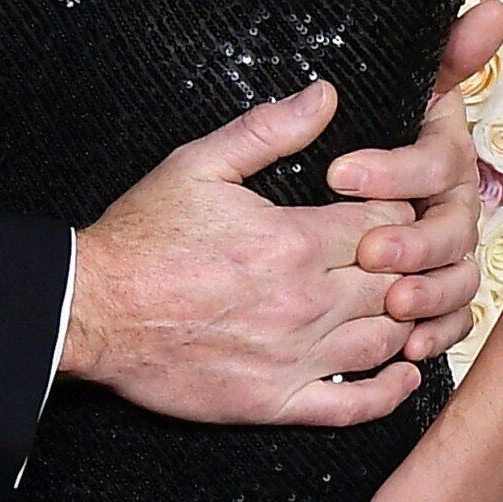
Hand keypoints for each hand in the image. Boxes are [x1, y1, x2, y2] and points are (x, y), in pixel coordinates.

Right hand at [61, 77, 428, 426]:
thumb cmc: (143, 235)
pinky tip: (403, 375)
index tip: (391, 207)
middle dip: (409, 265)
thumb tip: (326, 96)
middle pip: (396, 282)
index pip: (386, 224)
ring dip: (406, 321)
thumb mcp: (199, 164)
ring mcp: (293, 357)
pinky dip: (389, 394)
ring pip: (386, 341)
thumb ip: (269, 130)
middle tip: (405, 255)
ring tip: (404, 304)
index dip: (398, 211)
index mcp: (292, 240)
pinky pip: (353, 405)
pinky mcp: (276, 401)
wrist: (93, 308)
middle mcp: (304, 302)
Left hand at [325, 0, 502, 363]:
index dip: (392, 170)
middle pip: (450, 229)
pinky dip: (438, 333)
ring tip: (392, 302)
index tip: (339, 172)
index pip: (433, 162)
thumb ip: (442, 54)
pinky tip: (411, 344)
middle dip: (412, 242)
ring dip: (429, 293)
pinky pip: (453, 322)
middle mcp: (453, 204)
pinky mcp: (438, 297)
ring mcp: (450, 254)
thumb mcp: (388, 89)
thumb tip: (494, 9)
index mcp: (442, 155)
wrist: (333, 185)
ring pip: (458, 279)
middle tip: (370, 251)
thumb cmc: (364, 135)